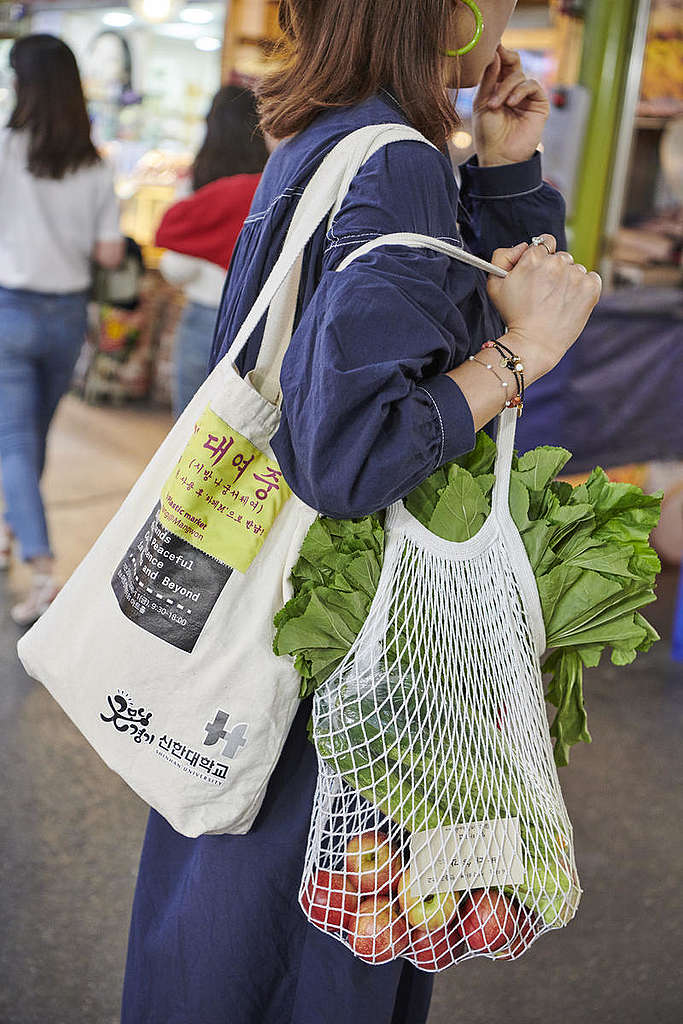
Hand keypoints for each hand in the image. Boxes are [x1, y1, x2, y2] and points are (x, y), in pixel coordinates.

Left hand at [473, 46, 549, 165]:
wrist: (499, 158)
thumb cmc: (487, 135)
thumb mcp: (482, 103)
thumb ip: (488, 79)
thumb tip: (495, 53)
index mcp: (498, 88)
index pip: (500, 63)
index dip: (497, 53)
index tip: (490, 46)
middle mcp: (513, 90)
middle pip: (513, 62)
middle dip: (506, 58)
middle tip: (497, 55)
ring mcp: (526, 97)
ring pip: (519, 75)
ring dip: (506, 88)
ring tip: (495, 106)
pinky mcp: (539, 105)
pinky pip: (532, 86)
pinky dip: (520, 91)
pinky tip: (510, 103)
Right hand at [487, 238, 601, 382]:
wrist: (534, 344)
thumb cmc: (513, 316)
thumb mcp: (494, 284)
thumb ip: (503, 256)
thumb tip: (524, 246)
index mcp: (533, 258)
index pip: (545, 242)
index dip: (541, 257)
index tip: (540, 272)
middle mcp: (556, 262)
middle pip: (560, 257)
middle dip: (554, 271)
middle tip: (545, 294)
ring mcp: (575, 274)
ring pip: (575, 269)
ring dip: (569, 280)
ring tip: (557, 302)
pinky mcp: (590, 287)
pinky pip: (591, 278)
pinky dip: (584, 288)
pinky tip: (571, 303)